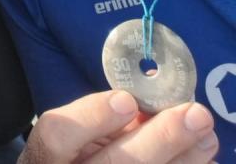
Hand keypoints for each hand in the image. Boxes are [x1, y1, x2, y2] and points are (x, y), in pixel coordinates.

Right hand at [20, 91, 217, 163]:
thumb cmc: (71, 162)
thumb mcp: (71, 140)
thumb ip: (98, 121)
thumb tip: (146, 93)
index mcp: (45, 158)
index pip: (57, 137)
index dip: (92, 118)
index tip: (127, 99)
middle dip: (159, 140)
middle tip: (194, 114)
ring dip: (182, 162)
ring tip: (205, 137)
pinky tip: (201, 163)